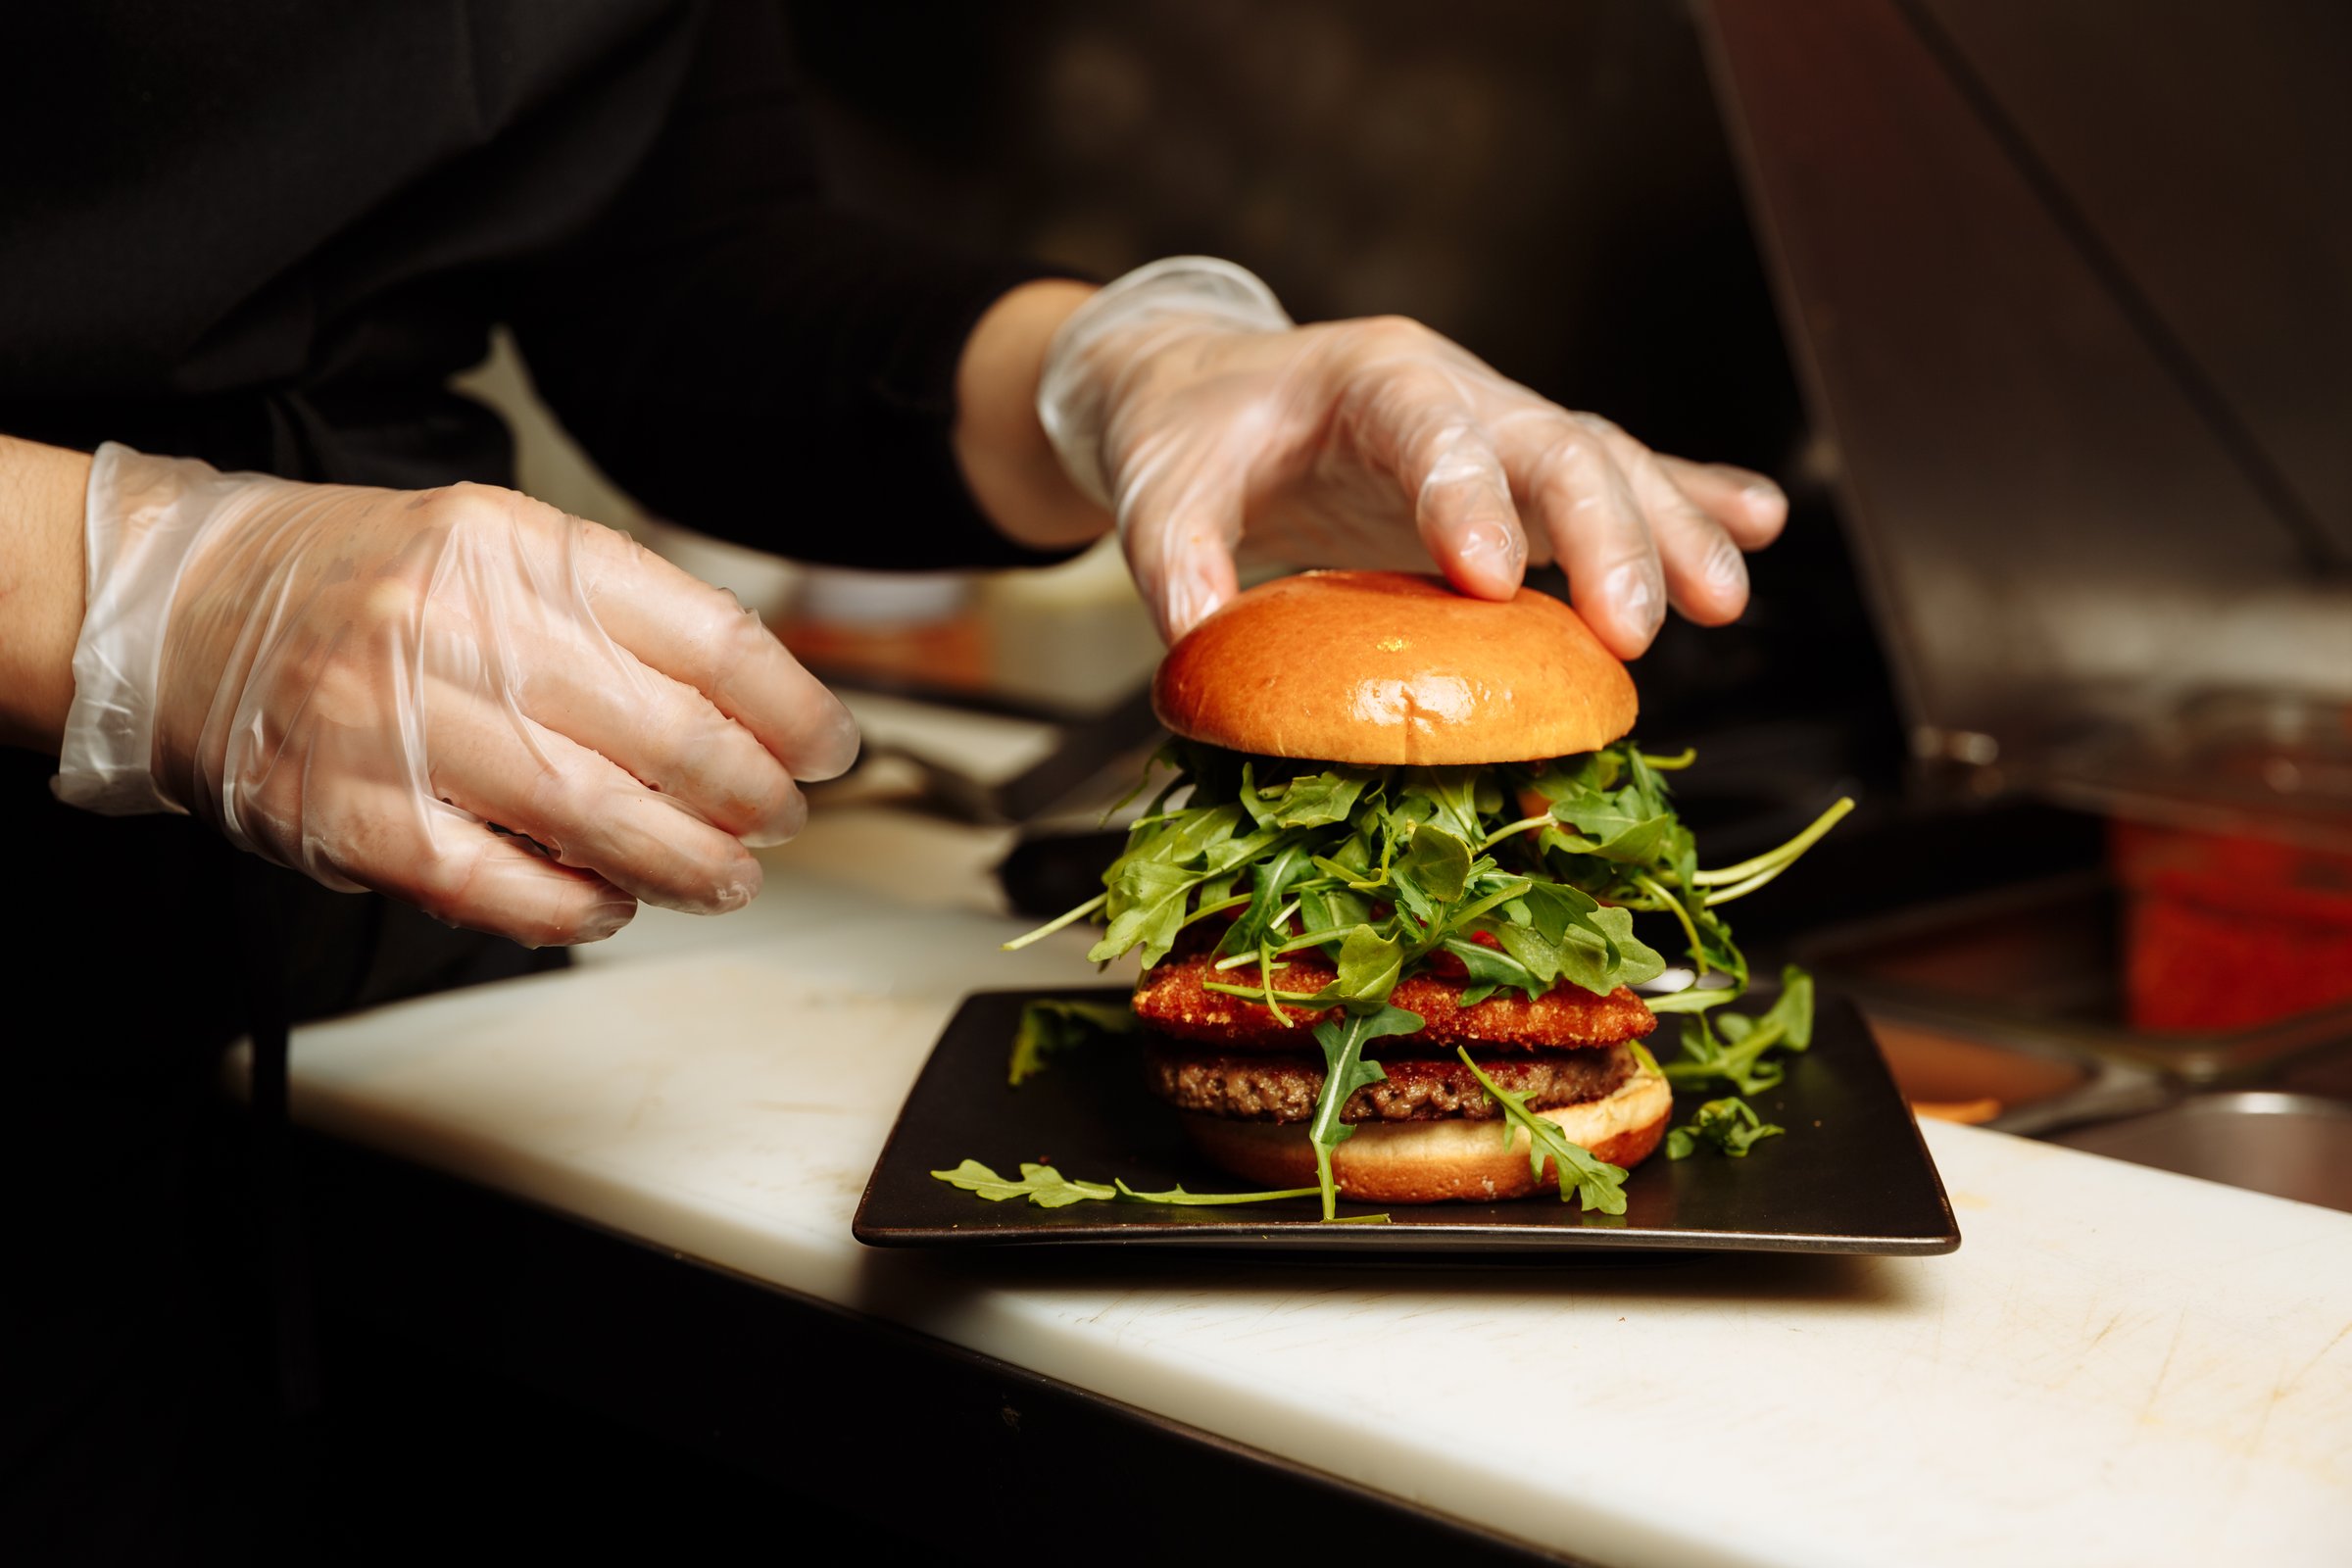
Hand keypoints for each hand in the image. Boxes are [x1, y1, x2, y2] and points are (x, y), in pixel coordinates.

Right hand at [56, 446, 858, 945]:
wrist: (189, 613)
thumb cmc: (367, 589)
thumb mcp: (500, 551)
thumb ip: (621, 615)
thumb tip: (761, 703)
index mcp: (517, 548)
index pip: (708, 636)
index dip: (792, 709)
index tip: (827, 748)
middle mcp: (461, 627)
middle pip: (671, 736)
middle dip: (754, 797)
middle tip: (779, 821)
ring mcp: (402, 726)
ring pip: (600, 818)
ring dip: (691, 865)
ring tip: (726, 878)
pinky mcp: (355, 818)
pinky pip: (500, 887)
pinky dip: (579, 910)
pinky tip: (612, 904)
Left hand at [1036, 257, 1787, 652]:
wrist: (1211, 397)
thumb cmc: (1189, 437)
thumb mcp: (1158, 487)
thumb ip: (1176, 556)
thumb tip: (1199, 644)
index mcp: (1365, 374)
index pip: (1427, 422)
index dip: (1466, 492)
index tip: (1490, 577)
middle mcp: (1454, 391)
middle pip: (1550, 443)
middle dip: (1602, 530)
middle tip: (1634, 627)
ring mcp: (1500, 433)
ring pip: (1605, 464)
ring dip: (1671, 529)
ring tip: (1725, 597)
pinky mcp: (1519, 481)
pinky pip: (1618, 480)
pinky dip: (1690, 499)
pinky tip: (1757, 528)